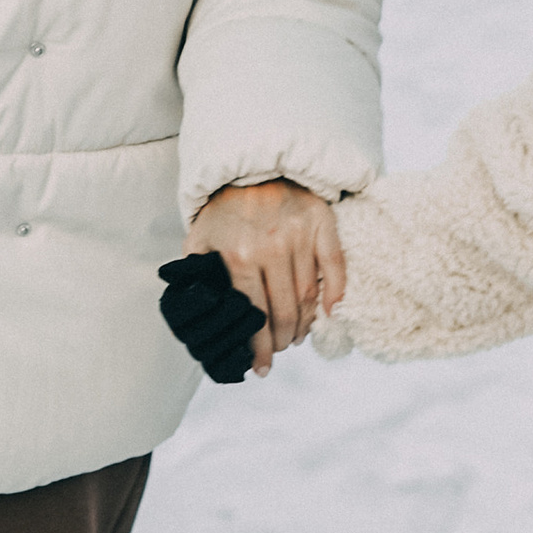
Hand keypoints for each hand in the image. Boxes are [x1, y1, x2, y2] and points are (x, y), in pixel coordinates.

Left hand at [184, 179, 344, 377]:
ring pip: (309, 296)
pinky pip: (335, 267)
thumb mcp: (199, 240)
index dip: (258, 348)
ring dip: (304, 325)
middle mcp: (271, 247)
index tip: (261, 368)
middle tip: (278, 351)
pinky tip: (328, 315)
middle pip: (284, 312)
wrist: (251, 165)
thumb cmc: (223, 210)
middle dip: (281, 341)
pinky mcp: (322, 224)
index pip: (252, 315)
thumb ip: (197, 276)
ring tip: (295, 337)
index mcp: (238, 256)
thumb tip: (198, 316)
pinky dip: (335, 296)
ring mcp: (299, 236)